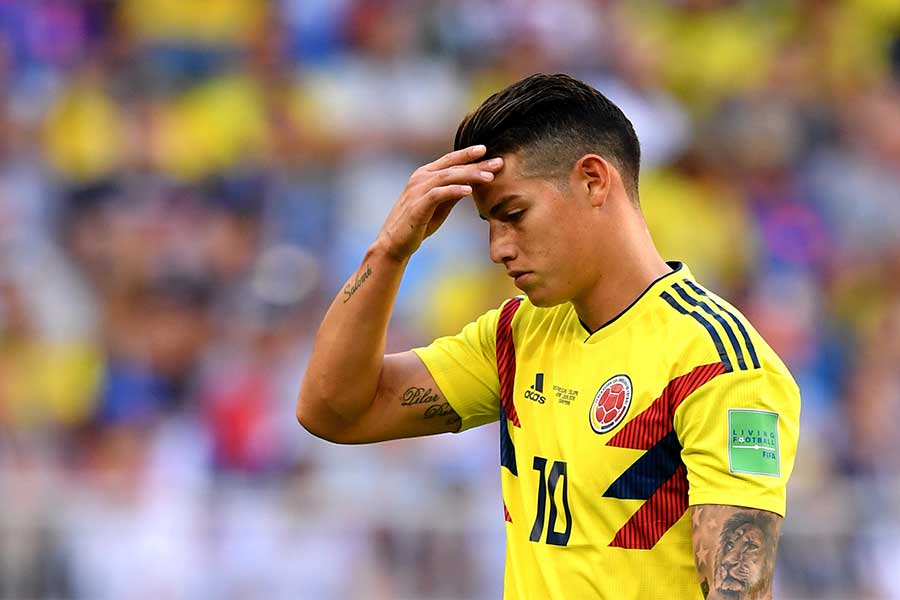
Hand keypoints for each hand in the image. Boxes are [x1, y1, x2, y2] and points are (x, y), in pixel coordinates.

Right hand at [375, 145, 503, 260]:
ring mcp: (418, 190)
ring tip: (489, 177)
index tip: (488, 151)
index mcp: (425, 175)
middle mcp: (421, 178)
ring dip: (470, 175)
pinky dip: (454, 190)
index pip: (450, 160)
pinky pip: (438, 194)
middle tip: (498, 162)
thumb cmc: (419, 223)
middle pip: (453, 166)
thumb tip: (472, 183)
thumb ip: (454, 192)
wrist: (395, 242)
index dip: (468, 154)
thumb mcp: (441, 205)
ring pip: (447, 177)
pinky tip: (469, 191)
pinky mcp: (417, 205)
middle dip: (477, 164)